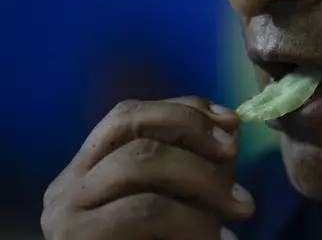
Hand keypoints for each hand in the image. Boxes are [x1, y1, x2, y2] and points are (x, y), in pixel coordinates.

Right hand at [41, 97, 253, 239]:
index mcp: (89, 169)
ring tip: (239, 207)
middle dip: (195, 133)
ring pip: (140, 161)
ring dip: (202, 177)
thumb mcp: (180, 201)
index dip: (183, 109)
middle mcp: (70, 184)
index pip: (130, 114)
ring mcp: (68, 212)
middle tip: (237, 153)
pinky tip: (218, 237)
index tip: (231, 121)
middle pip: (134, 125)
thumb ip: (198, 167)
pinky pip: (147, 210)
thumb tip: (232, 129)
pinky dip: (193, 219)